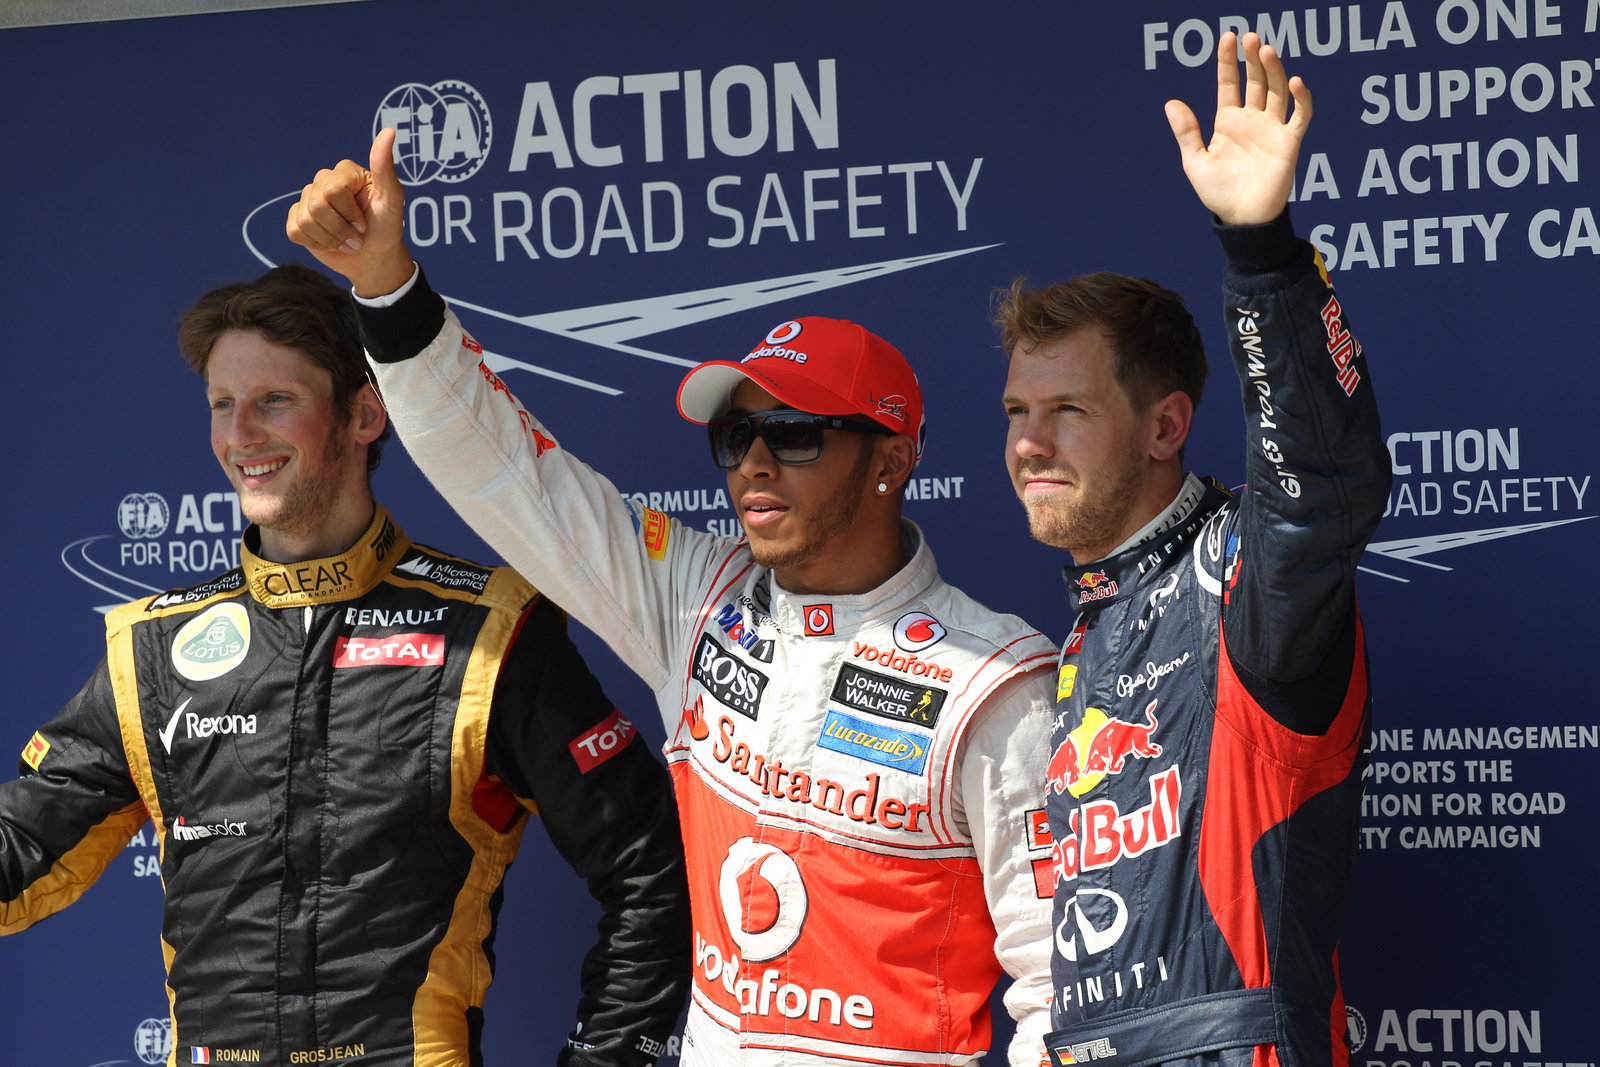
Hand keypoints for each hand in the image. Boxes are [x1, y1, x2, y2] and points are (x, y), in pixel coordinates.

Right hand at [285, 129, 414, 297]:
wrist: (374, 258)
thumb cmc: (386, 228)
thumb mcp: (392, 200)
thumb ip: (385, 168)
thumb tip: (388, 132)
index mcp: (345, 172)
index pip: (333, 190)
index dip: (349, 213)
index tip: (365, 224)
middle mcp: (324, 181)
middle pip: (316, 205)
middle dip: (340, 229)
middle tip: (357, 237)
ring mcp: (308, 199)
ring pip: (304, 220)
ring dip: (330, 239)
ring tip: (346, 242)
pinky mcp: (298, 218)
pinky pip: (294, 230)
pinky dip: (315, 243)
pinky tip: (330, 243)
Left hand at [1164, 31, 1310, 225]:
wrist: (1241, 219)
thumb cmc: (1218, 192)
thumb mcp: (1195, 161)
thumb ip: (1186, 132)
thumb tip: (1170, 103)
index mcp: (1228, 121)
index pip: (1229, 83)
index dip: (1228, 61)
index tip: (1227, 38)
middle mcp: (1252, 120)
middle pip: (1256, 81)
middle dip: (1253, 59)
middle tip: (1251, 38)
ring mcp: (1272, 129)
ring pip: (1277, 91)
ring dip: (1274, 70)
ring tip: (1266, 51)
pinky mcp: (1289, 142)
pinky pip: (1300, 116)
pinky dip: (1301, 98)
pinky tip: (1295, 82)